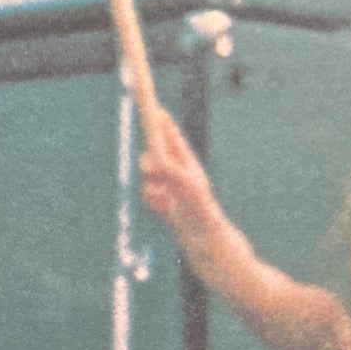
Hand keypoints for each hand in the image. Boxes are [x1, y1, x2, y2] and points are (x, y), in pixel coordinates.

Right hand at [137, 112, 217, 232]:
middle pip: (155, 153)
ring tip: (163, 197)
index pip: (172, 138)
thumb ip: (171, 171)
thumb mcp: (188, 187)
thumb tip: (155, 158)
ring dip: (151, 185)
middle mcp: (177, 172)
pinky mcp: (161, 201)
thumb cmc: (203, 211)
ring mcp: (168, 186)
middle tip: (152, 169)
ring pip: (147, 176)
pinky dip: (151, 200)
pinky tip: (163, 208)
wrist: (203, 240)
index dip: (162, 123)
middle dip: (150, 160)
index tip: (153, 108)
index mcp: (188, 163)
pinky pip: (147, 194)